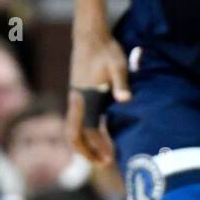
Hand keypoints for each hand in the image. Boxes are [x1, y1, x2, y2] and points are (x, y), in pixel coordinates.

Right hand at [67, 29, 130, 164]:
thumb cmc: (105, 50)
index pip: (87, 130)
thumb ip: (121, 83)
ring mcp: (75, 97)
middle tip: (103, 163)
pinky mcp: (78, 94)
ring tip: (101, 154)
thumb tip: (126, 100)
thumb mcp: (117, 65)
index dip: (96, 146)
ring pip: (74, 128)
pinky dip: (86, 132)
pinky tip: (100, 134)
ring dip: (85, 143)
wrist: (89, 36)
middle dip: (85, 151)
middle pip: (73, 134)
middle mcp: (76, 100)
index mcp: (84, 96)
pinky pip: (78, 120)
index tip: (108, 159)